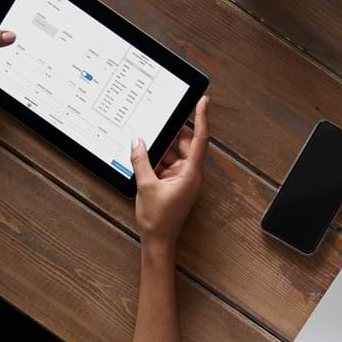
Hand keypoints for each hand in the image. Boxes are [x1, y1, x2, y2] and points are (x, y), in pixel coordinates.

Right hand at [131, 97, 209, 247]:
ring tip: (145, 140)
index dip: (201, 118)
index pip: (199, 139)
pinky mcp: (174, 183)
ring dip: (161, 149)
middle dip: (172, 133)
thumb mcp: (146, 185)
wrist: (158, 240)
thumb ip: (141, 161)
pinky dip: (156, 159)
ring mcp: (182, 178)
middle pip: (185, 144)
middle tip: (160, 118)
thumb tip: (137, 141)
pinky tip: (143, 155)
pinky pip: (167, 164)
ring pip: (173, 153)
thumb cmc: (158, 218)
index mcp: (191, 173)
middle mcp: (190, 173)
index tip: (203, 101)